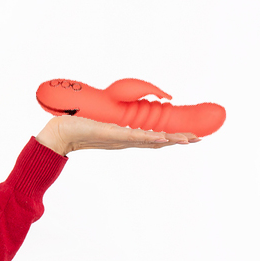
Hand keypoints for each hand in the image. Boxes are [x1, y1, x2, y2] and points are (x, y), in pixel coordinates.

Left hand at [35, 115, 201, 156]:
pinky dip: (148, 137)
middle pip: (158, 141)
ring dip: (170, 140)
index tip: (191, 137)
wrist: (60, 133)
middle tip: (199, 139)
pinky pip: (132, 136)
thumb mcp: (100, 124)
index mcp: (125, 138)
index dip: (172, 138)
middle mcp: (125, 140)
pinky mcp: (109, 134)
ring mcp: (118, 138)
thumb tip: (117, 118)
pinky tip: (161, 138)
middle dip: (179, 140)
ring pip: (150, 140)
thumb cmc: (78, 128)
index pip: (154, 139)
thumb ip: (111, 123)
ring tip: (188, 139)